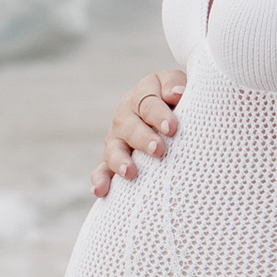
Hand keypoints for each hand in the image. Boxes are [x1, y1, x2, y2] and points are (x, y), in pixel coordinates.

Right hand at [92, 67, 185, 197]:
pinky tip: (99, 191)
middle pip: (131, 127)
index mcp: (143, 94)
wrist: (165, 111)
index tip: (172, 128)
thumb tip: (177, 94)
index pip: (148, 103)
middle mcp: (126, 115)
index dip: (159, 115)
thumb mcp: (177, 86)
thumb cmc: (177, 99)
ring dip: (121, 161)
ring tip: (130, 172)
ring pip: (114, 149)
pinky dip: (100, 179)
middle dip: (144, 139)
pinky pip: (102, 169)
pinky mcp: (110, 158)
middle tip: (158, 149)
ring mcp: (116, 138)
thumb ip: (176, 85)